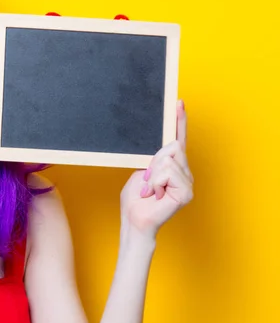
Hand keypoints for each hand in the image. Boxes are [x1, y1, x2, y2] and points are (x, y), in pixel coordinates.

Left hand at [120, 100, 193, 237]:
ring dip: (152, 175)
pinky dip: (156, 182)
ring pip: (169, 159)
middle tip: (147, 182)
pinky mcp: (187, 191)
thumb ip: (155, 160)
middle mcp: (183, 172)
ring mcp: (187, 182)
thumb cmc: (135, 200)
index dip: (179, 121)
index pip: (178, 140)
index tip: (178, 103)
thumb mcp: (141, 172)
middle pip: (172, 147)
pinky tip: (156, 195)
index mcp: (172, 166)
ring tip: (150, 190)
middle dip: (154, 162)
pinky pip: (168, 172)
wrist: (134, 220)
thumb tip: (171, 147)